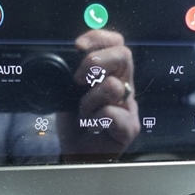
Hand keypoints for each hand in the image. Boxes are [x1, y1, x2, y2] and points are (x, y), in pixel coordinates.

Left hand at [58, 30, 140, 159]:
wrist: (77, 156)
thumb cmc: (75, 126)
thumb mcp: (67, 94)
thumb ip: (70, 75)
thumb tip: (64, 56)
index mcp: (111, 74)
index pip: (116, 43)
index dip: (99, 37)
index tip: (78, 46)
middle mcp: (124, 87)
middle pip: (124, 55)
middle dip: (96, 61)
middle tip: (78, 79)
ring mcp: (129, 106)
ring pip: (113, 86)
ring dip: (89, 99)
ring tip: (84, 113)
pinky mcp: (129, 127)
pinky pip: (112, 113)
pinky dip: (95, 118)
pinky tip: (92, 126)